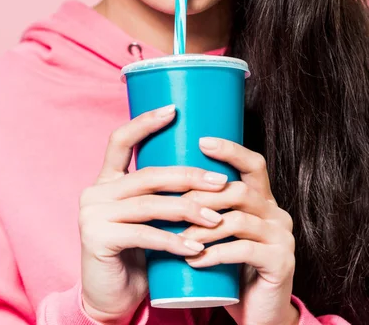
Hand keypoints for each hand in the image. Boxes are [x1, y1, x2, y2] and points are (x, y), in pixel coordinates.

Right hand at [79, 106, 229, 323]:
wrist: (109, 298)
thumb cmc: (136, 255)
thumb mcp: (146, 219)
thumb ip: (160, 196)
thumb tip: (208, 172)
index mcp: (106, 180)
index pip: (120, 140)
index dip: (145, 123)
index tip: (174, 110)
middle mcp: (96, 191)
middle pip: (148, 174)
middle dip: (188, 176)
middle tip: (221, 181)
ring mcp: (93, 214)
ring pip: (150, 203)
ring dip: (189, 210)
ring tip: (218, 218)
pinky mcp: (97, 238)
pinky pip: (144, 235)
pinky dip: (174, 240)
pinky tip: (196, 248)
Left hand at [178, 137, 298, 324]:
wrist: (258, 316)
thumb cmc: (230, 271)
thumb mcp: (221, 234)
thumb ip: (209, 209)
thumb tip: (166, 181)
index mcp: (264, 200)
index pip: (253, 164)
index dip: (230, 150)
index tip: (201, 141)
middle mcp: (278, 214)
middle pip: (239, 190)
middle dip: (203, 196)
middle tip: (173, 205)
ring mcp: (282, 238)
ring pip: (238, 220)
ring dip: (203, 227)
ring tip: (177, 236)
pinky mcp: (281, 263)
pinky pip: (244, 250)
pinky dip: (214, 254)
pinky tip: (193, 259)